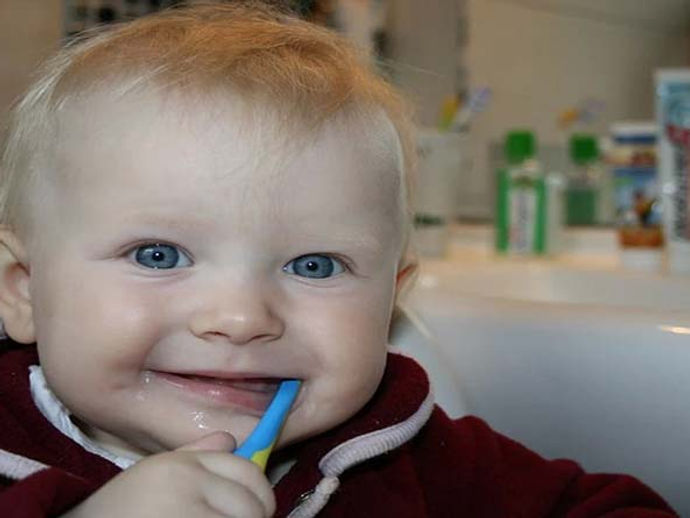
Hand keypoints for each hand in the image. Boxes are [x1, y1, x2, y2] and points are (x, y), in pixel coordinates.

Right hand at [63, 431, 274, 517]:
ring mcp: (186, 512)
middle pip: (253, 501)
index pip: (247, 471)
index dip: (258, 495)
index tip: (252, 511)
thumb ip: (193, 456)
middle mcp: (186, 480)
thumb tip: (231, 439)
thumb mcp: (151, 478)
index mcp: (180, 464)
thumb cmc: (115, 513)